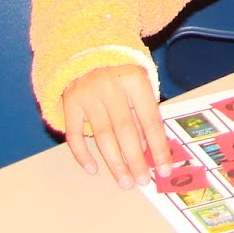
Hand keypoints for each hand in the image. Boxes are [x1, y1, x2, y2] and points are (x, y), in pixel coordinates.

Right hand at [60, 64, 170, 187]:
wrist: (86, 51)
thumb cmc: (120, 73)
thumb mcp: (139, 85)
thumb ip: (143, 113)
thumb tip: (149, 150)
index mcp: (134, 79)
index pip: (150, 119)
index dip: (158, 146)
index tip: (164, 169)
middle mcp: (110, 86)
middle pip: (125, 130)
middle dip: (135, 160)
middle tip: (142, 181)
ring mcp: (87, 94)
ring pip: (102, 136)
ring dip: (114, 163)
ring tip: (124, 182)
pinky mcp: (69, 103)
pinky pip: (75, 135)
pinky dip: (82, 154)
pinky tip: (93, 169)